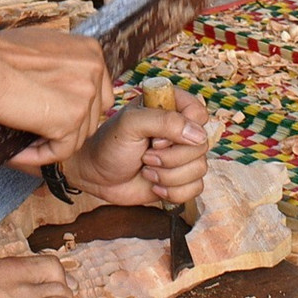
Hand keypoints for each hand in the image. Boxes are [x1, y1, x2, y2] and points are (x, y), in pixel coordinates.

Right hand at [0, 28, 114, 166]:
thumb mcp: (42, 50)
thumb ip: (60, 66)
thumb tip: (58, 83)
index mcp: (90, 51)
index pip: (96, 91)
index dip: (74, 107)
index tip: (49, 114)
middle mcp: (95, 69)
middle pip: (91, 114)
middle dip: (67, 127)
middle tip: (36, 133)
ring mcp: (86, 95)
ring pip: (78, 135)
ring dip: (51, 142)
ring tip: (23, 144)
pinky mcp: (71, 120)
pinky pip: (61, 151)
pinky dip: (39, 157)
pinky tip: (17, 154)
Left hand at [64, 88, 210, 205]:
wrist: (96, 177)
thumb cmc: (109, 145)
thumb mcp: (131, 125)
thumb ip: (164, 121)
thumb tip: (198, 135)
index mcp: (170, 106)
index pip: (199, 113)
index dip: (182, 130)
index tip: (156, 138)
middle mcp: (180, 130)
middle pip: (201, 145)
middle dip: (170, 157)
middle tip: (146, 156)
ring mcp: (182, 155)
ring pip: (200, 169)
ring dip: (169, 175)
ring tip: (146, 169)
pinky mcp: (181, 179)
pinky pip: (195, 188)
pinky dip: (173, 191)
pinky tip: (154, 185)